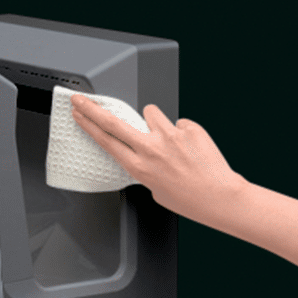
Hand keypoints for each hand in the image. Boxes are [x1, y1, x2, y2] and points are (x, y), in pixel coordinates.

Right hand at [70, 94, 245, 225]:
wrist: (218, 196)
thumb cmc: (189, 198)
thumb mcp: (154, 189)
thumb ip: (144, 166)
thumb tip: (144, 149)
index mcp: (139, 167)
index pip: (106, 140)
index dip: (88, 124)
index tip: (78, 114)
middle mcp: (151, 149)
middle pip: (113, 122)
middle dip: (92, 108)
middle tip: (81, 99)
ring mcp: (170, 136)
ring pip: (151, 112)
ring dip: (156, 122)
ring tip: (170, 140)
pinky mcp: (189, 128)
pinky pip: (178, 122)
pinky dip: (182, 132)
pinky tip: (190, 147)